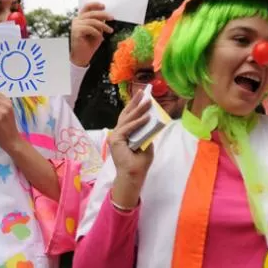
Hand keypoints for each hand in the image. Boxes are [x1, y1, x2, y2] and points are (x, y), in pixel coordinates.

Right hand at [70, 2, 113, 66]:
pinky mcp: (76, 32)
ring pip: (92, 21)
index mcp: (81, 19)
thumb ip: (99, 23)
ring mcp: (75, 26)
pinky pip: (90, 28)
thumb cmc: (89, 45)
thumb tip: (106, 16)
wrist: (82, 57)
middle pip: (91, 13)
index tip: (104, 6)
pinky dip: (97, 33)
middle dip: (103, 15)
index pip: (87, 7)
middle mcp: (77, 20)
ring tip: (109, 31)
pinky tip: (100, 38)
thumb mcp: (97, 31)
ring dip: (103, 26)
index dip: (95, 5)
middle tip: (112, 18)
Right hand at [107, 92, 154, 208]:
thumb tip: (152, 122)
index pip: (129, 118)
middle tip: (142, 92)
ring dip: (138, 109)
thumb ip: (147, 134)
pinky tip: (147, 117)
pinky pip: (128, 128)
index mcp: (125, 134)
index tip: (143, 97)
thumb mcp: (147, 145)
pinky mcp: (115, 140)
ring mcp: (116, 136)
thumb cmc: (139, 163)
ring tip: (148, 101)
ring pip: (127, 119)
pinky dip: (138, 122)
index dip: (135, 107)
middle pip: (126, 114)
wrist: (133, 175)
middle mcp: (118, 133)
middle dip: (135, 102)